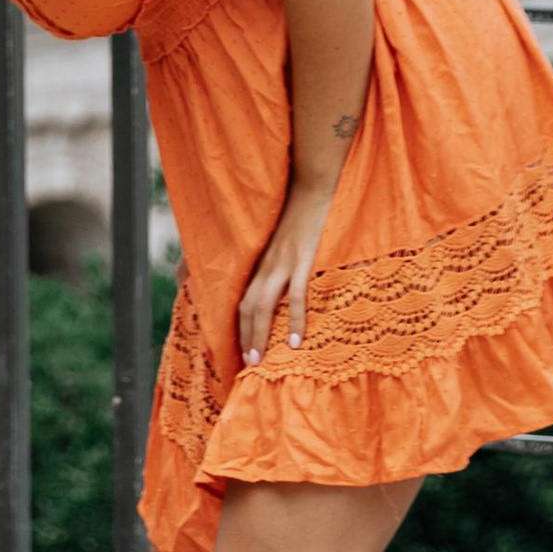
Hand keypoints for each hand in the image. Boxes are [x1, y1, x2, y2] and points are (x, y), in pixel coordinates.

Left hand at [236, 192, 328, 364]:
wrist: (313, 186)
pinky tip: (296, 342)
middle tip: (247, 364)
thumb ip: (279, 260)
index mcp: (261, 261)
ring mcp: (282, 262)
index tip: (241, 348)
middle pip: (247, 306)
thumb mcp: (283, 240)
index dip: (239, 324)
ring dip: (259, 335)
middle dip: (244, 336)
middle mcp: (265, 264)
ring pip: (263, 305)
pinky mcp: (302, 259)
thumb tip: (282, 283)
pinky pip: (296, 295)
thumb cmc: (301, 213)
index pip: (243, 298)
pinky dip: (295, 321)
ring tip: (259, 361)